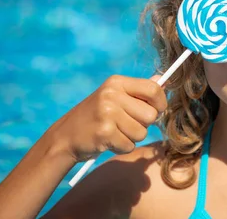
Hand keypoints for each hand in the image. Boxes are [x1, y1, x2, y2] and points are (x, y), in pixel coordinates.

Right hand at [48, 75, 167, 162]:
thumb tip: (161, 80)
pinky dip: (122, 147)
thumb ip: (139, 90)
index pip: (153, 89)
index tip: (156, 110)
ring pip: (142, 132)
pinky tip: (108, 141)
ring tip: (115, 132)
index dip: (160, 103)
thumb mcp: (114, 97)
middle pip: (151, 114)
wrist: (65, 137)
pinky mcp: (104, 133)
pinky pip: (129, 145)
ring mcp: (107, 113)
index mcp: (116, 82)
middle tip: (126, 124)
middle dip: (143, 124)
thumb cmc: (96, 116)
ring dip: (131, 137)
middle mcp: (111, 94)